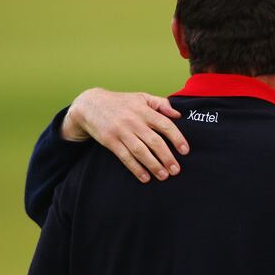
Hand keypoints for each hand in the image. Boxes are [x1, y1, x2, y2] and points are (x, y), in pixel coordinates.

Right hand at [62, 88, 188, 182]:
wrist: (90, 104)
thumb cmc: (121, 102)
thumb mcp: (142, 97)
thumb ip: (161, 104)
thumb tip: (178, 114)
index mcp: (144, 110)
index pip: (165, 124)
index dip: (177, 138)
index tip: (185, 151)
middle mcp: (133, 121)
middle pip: (154, 141)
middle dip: (167, 157)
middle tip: (176, 170)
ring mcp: (121, 132)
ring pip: (140, 151)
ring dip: (153, 165)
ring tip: (164, 176)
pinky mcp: (110, 141)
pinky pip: (125, 157)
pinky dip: (136, 168)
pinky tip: (145, 177)